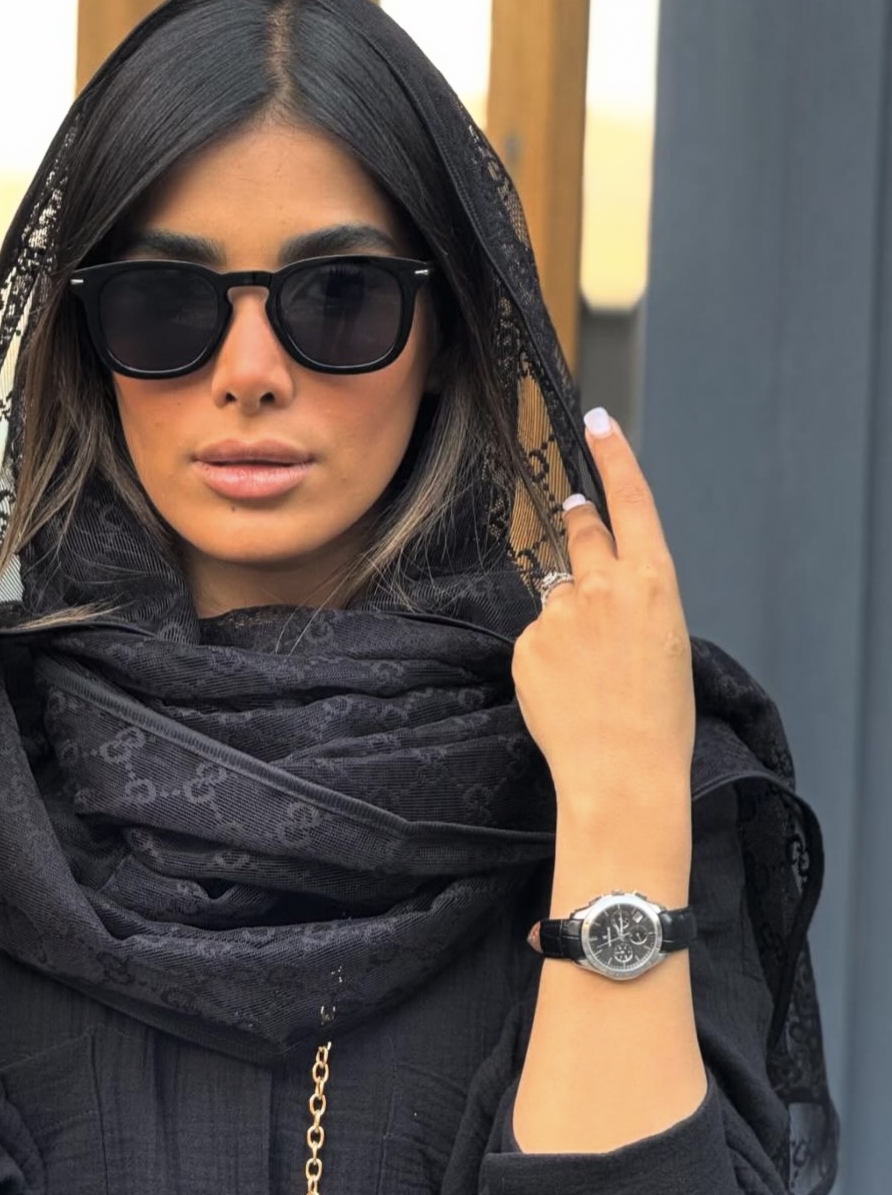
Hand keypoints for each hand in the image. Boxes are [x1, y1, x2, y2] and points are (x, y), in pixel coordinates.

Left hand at [510, 408, 694, 809]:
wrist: (622, 772)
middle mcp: (603, 584)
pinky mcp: (526, 644)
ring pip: (556, 598)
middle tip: (577, 525)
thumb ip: (635, 601)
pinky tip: (565, 693)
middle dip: (578, 526)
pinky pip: (535, 639)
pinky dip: (546, 660)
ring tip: (589, 675)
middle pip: (580, 533)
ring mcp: (558, 613)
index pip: (630, 502)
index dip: (613, 458)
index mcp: (653, 580)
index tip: (596, 421)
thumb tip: (601, 591)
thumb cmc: (659, 719)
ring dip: (567, 621)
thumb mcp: (668, 643)